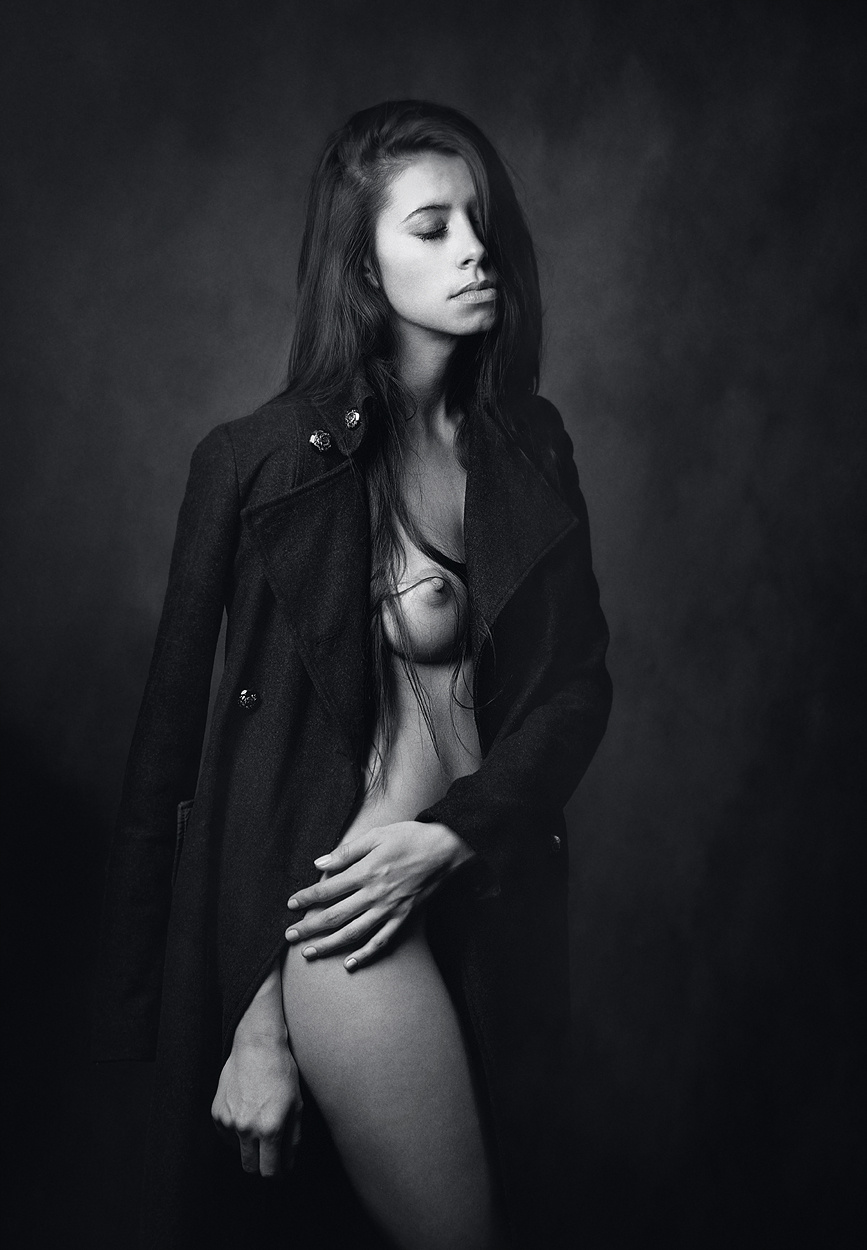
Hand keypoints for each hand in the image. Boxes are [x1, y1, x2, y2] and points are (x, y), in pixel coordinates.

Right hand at [210, 1031, 302, 1176]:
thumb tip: (287, 1164)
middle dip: (261, 1163)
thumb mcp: (297, 1106)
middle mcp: (247, 1128)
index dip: (277, 1172)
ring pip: (237, 1150)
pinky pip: (226, 1135)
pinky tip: (246, 1109)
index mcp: (270, 1129)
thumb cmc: (281, 1073)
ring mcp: (229, 1121)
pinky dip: (236, 1130)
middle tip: (270, 1148)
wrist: (257, 1046)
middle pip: (250, 1168)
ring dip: (248, 1143)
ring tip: (258, 1118)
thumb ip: (293, 1140)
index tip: (280, 1167)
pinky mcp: (217, 1114)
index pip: (270, 1171)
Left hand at [285, 820, 472, 969]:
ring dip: (328, 945)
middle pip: (335, 916)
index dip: (306, 898)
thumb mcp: (377, 835)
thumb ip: (347, 851)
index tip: (291, 905)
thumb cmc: (410, 837)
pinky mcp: (404, 918)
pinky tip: (349, 964)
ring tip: (308, 953)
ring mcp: (389, 909)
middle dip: (309, 927)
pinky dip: (365, 954)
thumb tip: (319, 863)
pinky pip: (382, 941)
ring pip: (353, 933)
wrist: (447, 850)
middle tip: (289, 936)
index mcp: (366, 872)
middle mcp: (375, 894)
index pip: (327, 890)